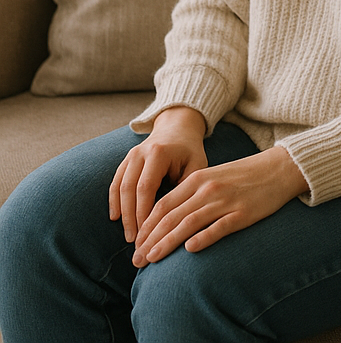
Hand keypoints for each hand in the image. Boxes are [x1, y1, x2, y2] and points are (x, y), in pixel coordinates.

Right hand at [109, 106, 207, 242]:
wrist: (178, 128)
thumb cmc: (190, 151)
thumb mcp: (197, 165)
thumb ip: (188, 187)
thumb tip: (180, 217)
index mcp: (159, 154)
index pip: (146, 187)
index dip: (144, 212)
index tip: (148, 234)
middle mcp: (141, 153)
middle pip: (129, 189)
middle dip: (131, 217)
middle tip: (135, 241)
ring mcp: (130, 156)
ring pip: (119, 187)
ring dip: (122, 213)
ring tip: (129, 235)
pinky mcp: (125, 160)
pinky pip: (115, 182)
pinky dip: (114, 201)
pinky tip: (116, 217)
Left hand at [131, 146, 307, 265]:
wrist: (279, 168)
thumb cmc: (244, 176)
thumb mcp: (214, 177)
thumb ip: (191, 194)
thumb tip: (165, 219)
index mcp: (198, 179)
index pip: (163, 205)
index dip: (146, 226)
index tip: (135, 245)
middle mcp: (208, 189)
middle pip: (170, 217)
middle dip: (150, 240)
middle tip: (137, 261)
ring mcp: (225, 201)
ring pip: (188, 224)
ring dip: (166, 243)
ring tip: (151, 260)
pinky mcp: (242, 214)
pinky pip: (218, 228)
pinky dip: (202, 238)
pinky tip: (188, 250)